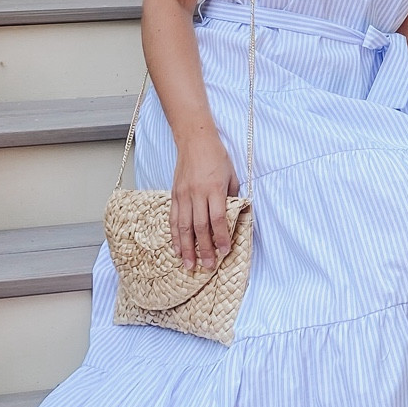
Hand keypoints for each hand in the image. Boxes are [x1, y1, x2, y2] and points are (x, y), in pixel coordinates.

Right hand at [170, 137, 237, 273]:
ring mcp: (183, 195)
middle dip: (205, 249)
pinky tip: (176, 248)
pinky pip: (174, 219)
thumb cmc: (217, 157)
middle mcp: (197, 193)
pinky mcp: (174, 195)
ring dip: (186, 248)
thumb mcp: (232, 175)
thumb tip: (233, 218)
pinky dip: (174, 236)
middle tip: (208, 266)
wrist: (195, 140)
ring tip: (189, 265)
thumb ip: (232, 197)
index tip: (225, 251)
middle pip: (200, 227)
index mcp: (215, 189)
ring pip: (184, 227)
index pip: (219, 219)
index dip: (222, 237)